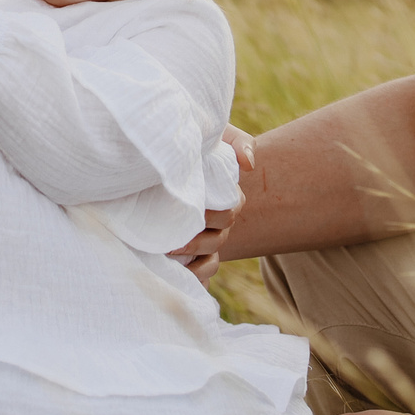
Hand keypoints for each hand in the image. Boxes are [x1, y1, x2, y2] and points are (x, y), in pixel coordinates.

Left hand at [169, 126, 254, 279]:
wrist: (166, 154)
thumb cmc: (195, 144)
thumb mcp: (216, 135)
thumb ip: (237, 143)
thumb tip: (248, 165)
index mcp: (225, 195)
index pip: (229, 210)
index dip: (214, 214)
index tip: (191, 211)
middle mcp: (218, 219)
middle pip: (219, 236)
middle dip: (198, 238)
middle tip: (171, 236)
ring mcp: (205, 236)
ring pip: (211, 257)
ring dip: (194, 258)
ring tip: (168, 253)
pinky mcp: (190, 251)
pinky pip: (201, 272)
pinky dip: (195, 278)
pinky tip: (180, 278)